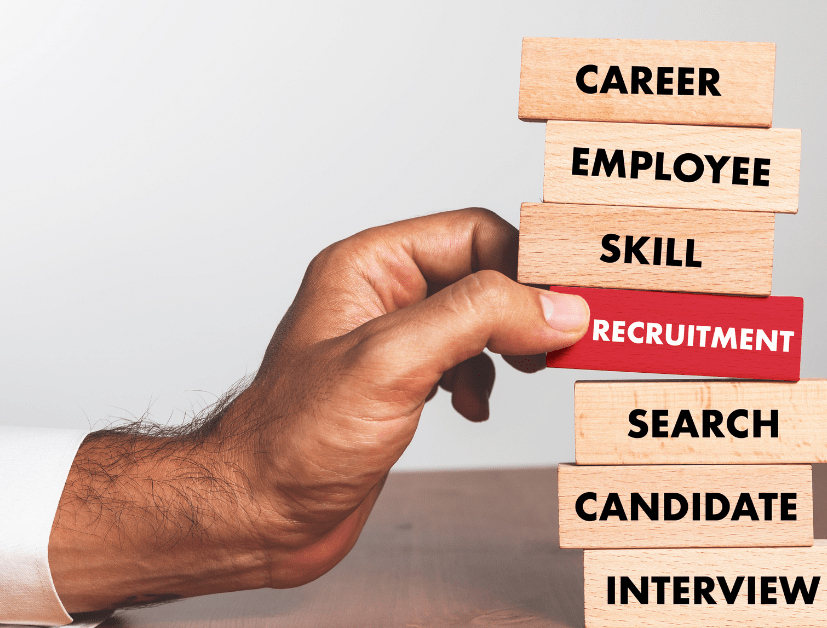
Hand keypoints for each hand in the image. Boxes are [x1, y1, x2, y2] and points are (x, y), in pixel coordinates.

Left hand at [47, 208, 588, 610]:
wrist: (257, 514)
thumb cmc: (292, 440)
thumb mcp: (391, 362)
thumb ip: (476, 320)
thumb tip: (555, 306)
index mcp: (369, 266)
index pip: (472, 234)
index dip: (526, 266)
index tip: (569, 305)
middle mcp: (381, 295)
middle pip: (482, 273)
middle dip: (526, 306)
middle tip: (562, 341)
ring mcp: (392, 342)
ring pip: (478, 318)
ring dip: (510, 343)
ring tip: (526, 371)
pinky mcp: (400, 386)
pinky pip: (465, 360)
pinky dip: (486, 379)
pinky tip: (476, 406)